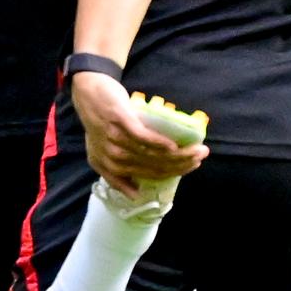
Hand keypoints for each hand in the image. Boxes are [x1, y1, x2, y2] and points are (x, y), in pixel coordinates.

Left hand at [69, 71, 206, 196]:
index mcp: (111, 168)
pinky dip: (161, 143)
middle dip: (183, 164)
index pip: (150, 175)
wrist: (88, 94)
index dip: (174, 173)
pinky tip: (175, 146)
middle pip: (155, 166)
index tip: (193, 166)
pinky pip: (144, 137)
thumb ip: (114, 176)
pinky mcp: (121, 122)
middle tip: (202, 156)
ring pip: (153, 154)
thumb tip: (136, 195)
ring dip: (179, 154)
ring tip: (197, 149)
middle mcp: (114, 157)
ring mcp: (117, 140)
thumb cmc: (98, 125)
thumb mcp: (98, 155)